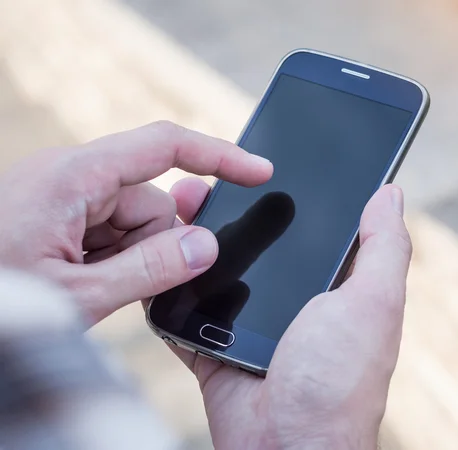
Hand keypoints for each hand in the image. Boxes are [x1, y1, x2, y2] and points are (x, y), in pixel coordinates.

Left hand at [0, 121, 271, 324]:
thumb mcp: (78, 294)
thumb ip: (151, 269)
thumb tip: (207, 245)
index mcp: (72, 177)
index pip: (164, 146)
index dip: (219, 156)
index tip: (260, 171)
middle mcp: (70, 178)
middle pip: (151, 201)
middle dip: (156, 245)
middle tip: (121, 284)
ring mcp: (64, 199)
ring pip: (135, 224)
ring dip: (131, 260)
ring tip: (90, 290)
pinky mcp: (59, 217)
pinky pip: (112, 234)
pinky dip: (114, 262)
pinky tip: (86, 285)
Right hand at [168, 183, 410, 449]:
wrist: (285, 448)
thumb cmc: (339, 380)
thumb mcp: (373, 304)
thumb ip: (383, 249)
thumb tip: (390, 193)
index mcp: (331, 285)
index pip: (308, 226)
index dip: (286, 193)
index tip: (260, 162)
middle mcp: (290, 300)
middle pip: (254, 242)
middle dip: (227, 211)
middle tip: (202, 184)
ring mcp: (248, 321)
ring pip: (216, 268)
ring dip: (194, 241)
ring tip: (174, 207)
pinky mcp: (213, 344)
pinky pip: (186, 310)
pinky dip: (171, 286)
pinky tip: (158, 255)